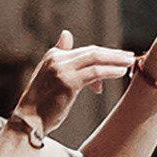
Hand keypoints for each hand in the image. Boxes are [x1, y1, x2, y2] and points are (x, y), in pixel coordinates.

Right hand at [16, 29, 136, 134]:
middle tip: (128, 56)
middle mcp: (56, 59)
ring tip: (129, 64)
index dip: (102, 56)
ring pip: (95, 59)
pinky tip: (120, 73)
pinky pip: (95, 73)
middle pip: (92, 52)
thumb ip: (60, 56)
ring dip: (115, 61)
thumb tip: (66, 34)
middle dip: (113, 54)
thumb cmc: (40, 105)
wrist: (28, 122)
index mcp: (52, 56)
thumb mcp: (49, 76)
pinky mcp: (68, 82)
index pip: (84, 51)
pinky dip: (110, 71)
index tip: (116, 59)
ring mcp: (62, 70)